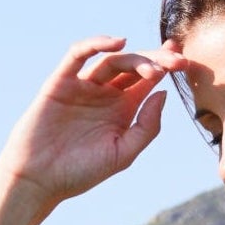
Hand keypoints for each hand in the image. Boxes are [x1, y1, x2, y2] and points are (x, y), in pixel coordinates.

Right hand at [0, 37, 184, 207]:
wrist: (39, 181)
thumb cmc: (79, 173)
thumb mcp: (122, 154)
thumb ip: (146, 127)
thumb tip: (163, 93)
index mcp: (122, 110)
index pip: (148, 79)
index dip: (166, 66)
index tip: (185, 63)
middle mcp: (105, 94)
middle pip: (134, 66)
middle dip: (157, 60)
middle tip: (177, 61)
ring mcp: (83, 85)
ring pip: (112, 60)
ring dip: (135, 59)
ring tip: (155, 68)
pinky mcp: (61, 81)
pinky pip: (78, 55)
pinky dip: (96, 44)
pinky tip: (117, 43)